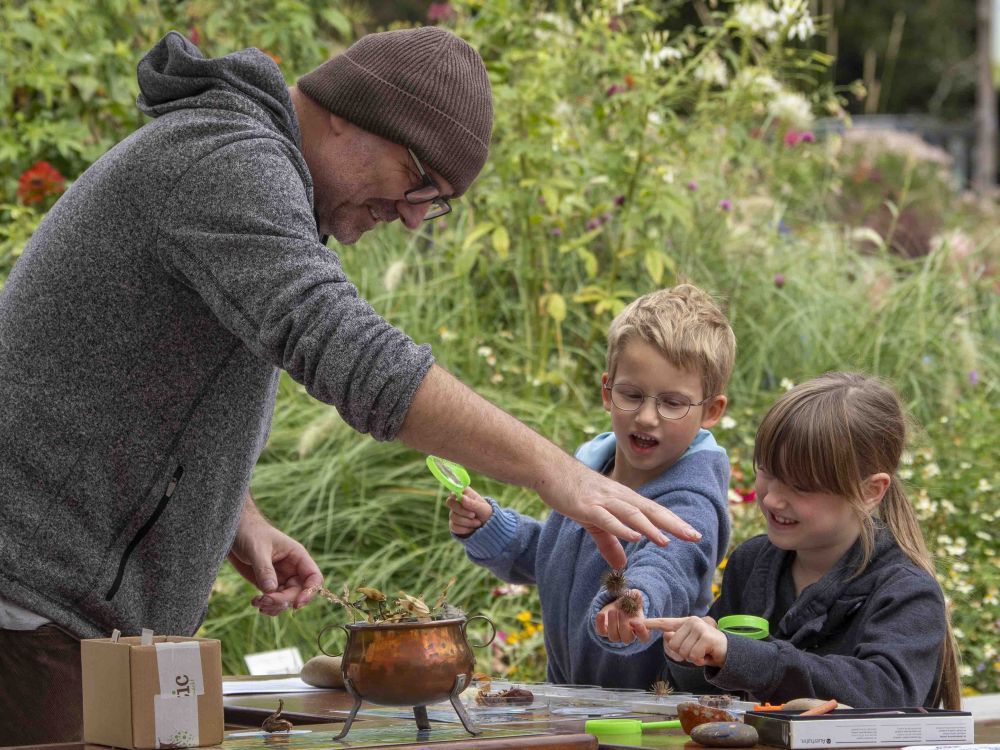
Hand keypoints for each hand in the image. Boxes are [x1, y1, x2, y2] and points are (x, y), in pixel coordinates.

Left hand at [228, 499, 323, 615]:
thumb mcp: (257, 549)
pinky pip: (274, 600)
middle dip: (283, 601)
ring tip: (257, 602)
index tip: (296, 605)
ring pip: (286, 600)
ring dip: (274, 606)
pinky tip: (255, 602)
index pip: (313, 578)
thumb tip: (271, 591)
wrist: (233, 531)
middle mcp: (292, 569)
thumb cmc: (249, 532)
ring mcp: (280, 577)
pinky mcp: (268, 583)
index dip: (309, 592)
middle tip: (263, 601)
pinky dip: (267, 606)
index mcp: (297, 556)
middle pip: (298, 593)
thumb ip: (265, 570)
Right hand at [447, 486, 492, 536]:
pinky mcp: (453, 524)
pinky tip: (471, 528)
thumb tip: (462, 498)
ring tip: (477, 522)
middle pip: (450, 503)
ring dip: (468, 522)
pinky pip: (454, 527)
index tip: (458, 497)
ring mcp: (453, 513)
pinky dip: (465, 529)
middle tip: (473, 515)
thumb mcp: (483, 508)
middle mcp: (457, 502)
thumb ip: (472, 503)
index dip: (454, 495)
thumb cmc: (485, 513)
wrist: (487, 527)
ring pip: (453, 517)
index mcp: (465, 494)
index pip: (454, 491)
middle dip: (463, 511)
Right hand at [537, 465, 702, 568]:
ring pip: (632, 514)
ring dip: (650, 528)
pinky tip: (634, 536)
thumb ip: (609, 543)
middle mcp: (618, 498)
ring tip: (667, 541)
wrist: (549, 469)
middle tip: (694, 536)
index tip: (694, 534)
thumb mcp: (594, 521)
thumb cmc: (573, 492)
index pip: (654, 511)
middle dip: (673, 524)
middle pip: (651, 511)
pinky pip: (607, 519)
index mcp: (623, 500)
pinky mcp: (586, 506)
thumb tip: (622, 565)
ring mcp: (603, 501)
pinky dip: (621, 528)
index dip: (674, 522)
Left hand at [594, 589, 645, 644]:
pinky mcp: (603, 631)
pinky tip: (601, 614)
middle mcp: (627, 635)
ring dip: (613, 624)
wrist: (616, 606)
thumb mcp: (633, 599)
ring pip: (613, 637)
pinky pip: (601, 631)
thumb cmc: (629, 604)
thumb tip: (635, 594)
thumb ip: (636, 597)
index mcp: (639, 629)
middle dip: (624, 626)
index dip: (642, 632)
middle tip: (621, 613)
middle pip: (627, 639)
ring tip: (612, 611)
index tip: (638, 622)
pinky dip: (600, 624)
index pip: (644, 637)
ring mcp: (615, 635)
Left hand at [633, 616, 726, 666]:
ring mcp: (699, 627)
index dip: (650, 623)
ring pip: (683, 651)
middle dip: (684, 654)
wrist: (729, 653)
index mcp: (685, 623)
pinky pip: (693, 655)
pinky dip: (699, 660)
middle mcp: (691, 621)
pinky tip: (707, 655)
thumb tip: (667, 637)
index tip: (636, 622)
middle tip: (697, 652)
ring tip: (702, 653)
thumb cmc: (706, 649)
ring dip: (693, 658)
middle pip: (673, 645)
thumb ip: (677, 641)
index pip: (665, 622)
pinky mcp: (706, 636)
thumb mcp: (690, 646)